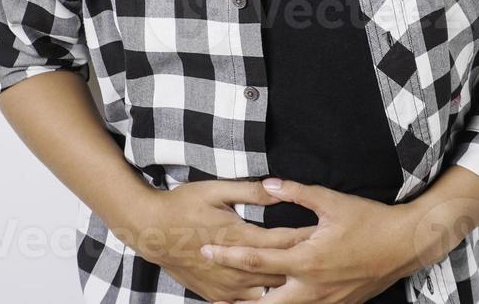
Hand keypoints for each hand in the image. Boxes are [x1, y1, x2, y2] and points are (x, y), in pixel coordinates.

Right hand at [112, 179, 315, 302]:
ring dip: (286, 284)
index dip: (309, 237)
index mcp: (241, 237)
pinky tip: (280, 296)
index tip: (327, 233)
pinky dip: (265, 300)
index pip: (285, 240)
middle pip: (282, 270)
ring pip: (268, 292)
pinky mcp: (217, 295)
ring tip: (308, 279)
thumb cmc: (183, 205)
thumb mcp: (216, 190)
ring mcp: (227, 285)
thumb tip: (278, 186)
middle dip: (304, 263)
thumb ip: (251, 191)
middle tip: (326, 258)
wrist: (151, 231)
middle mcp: (237, 267)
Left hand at [198, 177, 426, 303]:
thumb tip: (268, 184)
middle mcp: (312, 287)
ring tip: (236, 303)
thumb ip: (297, 192)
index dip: (228, 255)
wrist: (405, 245)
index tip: (206, 250)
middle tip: (212, 297)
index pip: (257, 260)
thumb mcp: (332, 202)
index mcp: (306, 260)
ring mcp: (325, 301)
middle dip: (237, 302)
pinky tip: (275, 302)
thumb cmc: (370, 221)